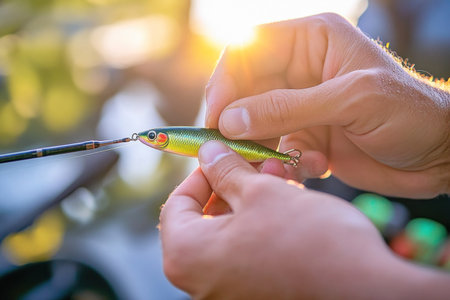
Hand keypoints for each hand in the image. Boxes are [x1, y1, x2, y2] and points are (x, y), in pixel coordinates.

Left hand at [160, 141, 449, 298]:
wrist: (366, 289)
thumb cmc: (311, 242)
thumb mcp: (262, 192)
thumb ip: (226, 171)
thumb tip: (208, 153)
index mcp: (189, 256)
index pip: (176, 204)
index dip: (200, 173)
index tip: (221, 156)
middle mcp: (202, 282)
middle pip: (205, 218)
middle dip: (232, 182)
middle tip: (256, 160)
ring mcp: (230, 291)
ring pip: (230, 232)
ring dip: (251, 198)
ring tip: (279, 173)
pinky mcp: (257, 293)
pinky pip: (248, 250)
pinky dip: (261, 223)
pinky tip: (287, 199)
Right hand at [205, 13, 449, 197]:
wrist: (439, 156)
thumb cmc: (409, 113)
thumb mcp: (351, 100)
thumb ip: (288, 107)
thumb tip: (229, 120)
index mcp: (312, 41)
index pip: (248, 49)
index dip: (225, 79)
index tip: (216, 115)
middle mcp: (300, 71)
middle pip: (244, 90)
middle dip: (236, 120)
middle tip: (228, 149)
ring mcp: (300, 106)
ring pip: (255, 124)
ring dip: (260, 147)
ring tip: (278, 164)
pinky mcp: (305, 136)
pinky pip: (275, 149)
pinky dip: (285, 162)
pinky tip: (315, 167)